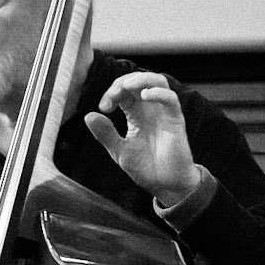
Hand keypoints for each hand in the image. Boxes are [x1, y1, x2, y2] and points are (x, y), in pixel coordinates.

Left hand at [84, 72, 198, 202]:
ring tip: (128, 86)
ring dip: (142, 79)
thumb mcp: (119, 151)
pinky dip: (159, 93)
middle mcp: (150, 109)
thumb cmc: (146, 168)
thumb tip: (88, 115)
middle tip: (113, 95)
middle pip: (139, 80)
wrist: (165, 185)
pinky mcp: (175, 120)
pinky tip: (145, 95)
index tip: (104, 108)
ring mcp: (163, 112)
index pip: (123, 91)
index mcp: (136, 114)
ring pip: (158, 82)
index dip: (112, 92)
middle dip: (123, 82)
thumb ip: (106, 134)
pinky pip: (171, 99)